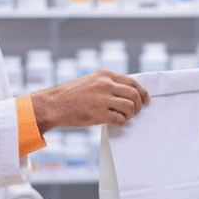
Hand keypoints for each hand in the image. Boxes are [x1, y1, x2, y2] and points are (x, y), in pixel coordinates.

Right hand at [31, 69, 149, 132]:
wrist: (53, 104)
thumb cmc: (71, 95)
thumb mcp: (91, 81)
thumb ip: (109, 84)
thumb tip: (128, 93)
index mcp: (105, 75)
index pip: (132, 82)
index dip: (143, 93)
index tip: (146, 100)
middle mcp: (106, 84)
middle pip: (134, 95)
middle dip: (139, 106)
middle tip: (135, 112)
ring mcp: (102, 99)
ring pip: (130, 107)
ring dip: (130, 115)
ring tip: (123, 117)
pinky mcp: (99, 114)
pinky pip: (120, 120)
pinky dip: (121, 123)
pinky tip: (115, 122)